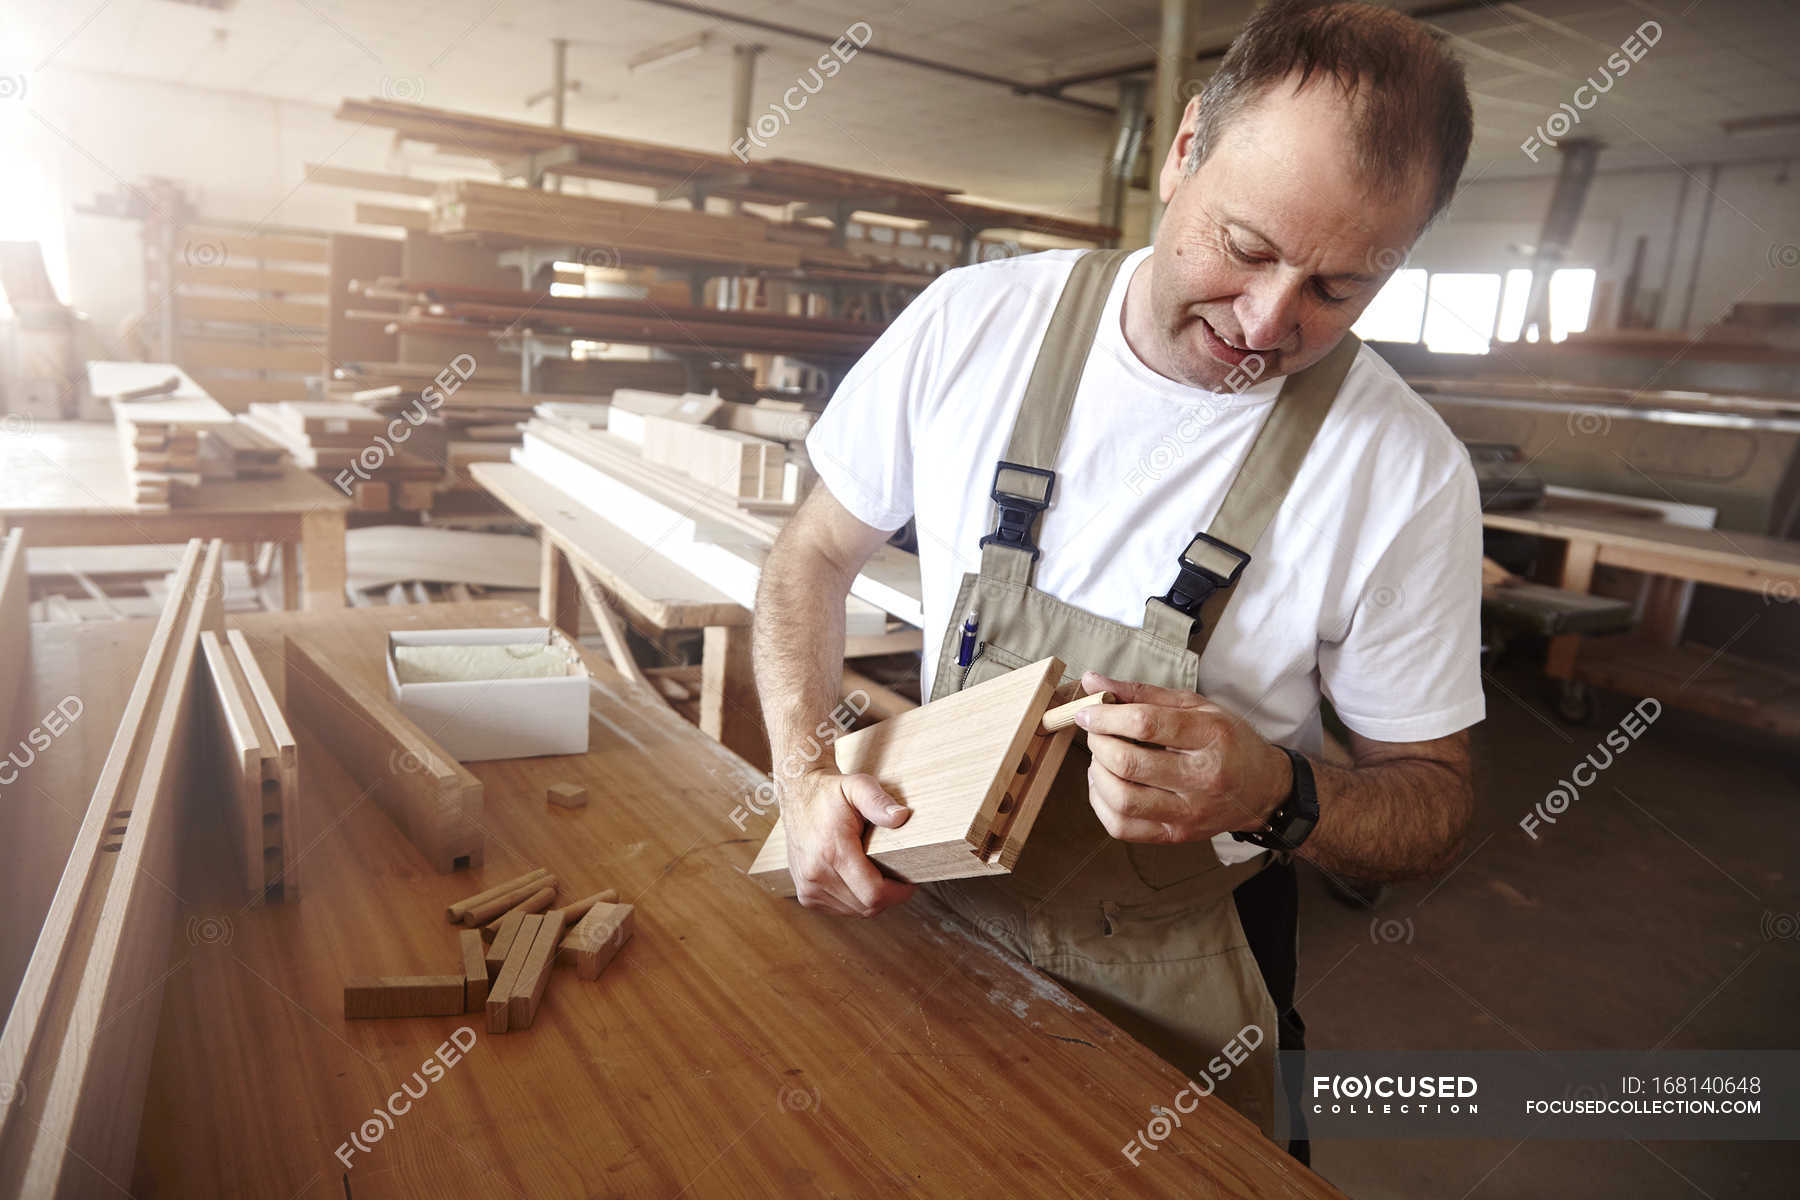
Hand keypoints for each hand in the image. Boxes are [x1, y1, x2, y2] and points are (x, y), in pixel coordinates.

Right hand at [779, 769, 917, 916]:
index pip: (874, 893)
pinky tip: (859, 880)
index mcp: (832, 852)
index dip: (898, 893)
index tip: (910, 882)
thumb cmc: (830, 792)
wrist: (797, 796)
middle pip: (867, 906)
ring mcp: (808, 888)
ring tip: (878, 875)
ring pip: (855, 911)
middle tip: (898, 877)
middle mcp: (816, 875)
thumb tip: (901, 816)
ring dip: (871, 899)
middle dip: (888, 896)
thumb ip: (879, 802)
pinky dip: (855, 900)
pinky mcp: (805, 894)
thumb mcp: (857, 787)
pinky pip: (841, 909)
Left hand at [1074, 671, 1291, 843]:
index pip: (1146, 725)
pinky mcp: (1176, 835)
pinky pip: (1122, 826)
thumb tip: (1092, 682)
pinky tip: (1105, 785)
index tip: (1088, 711)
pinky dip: (1101, 803)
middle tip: (1096, 733)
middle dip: (1098, 743)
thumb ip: (1142, 693)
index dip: (1106, 717)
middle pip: (1129, 763)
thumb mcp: (1195, 706)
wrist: (1262, 789)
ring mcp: (1189, 812)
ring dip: (1097, 774)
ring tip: (1101, 759)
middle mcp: (1202, 778)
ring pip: (1122, 799)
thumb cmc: (1227, 741)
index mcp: (1210, 736)